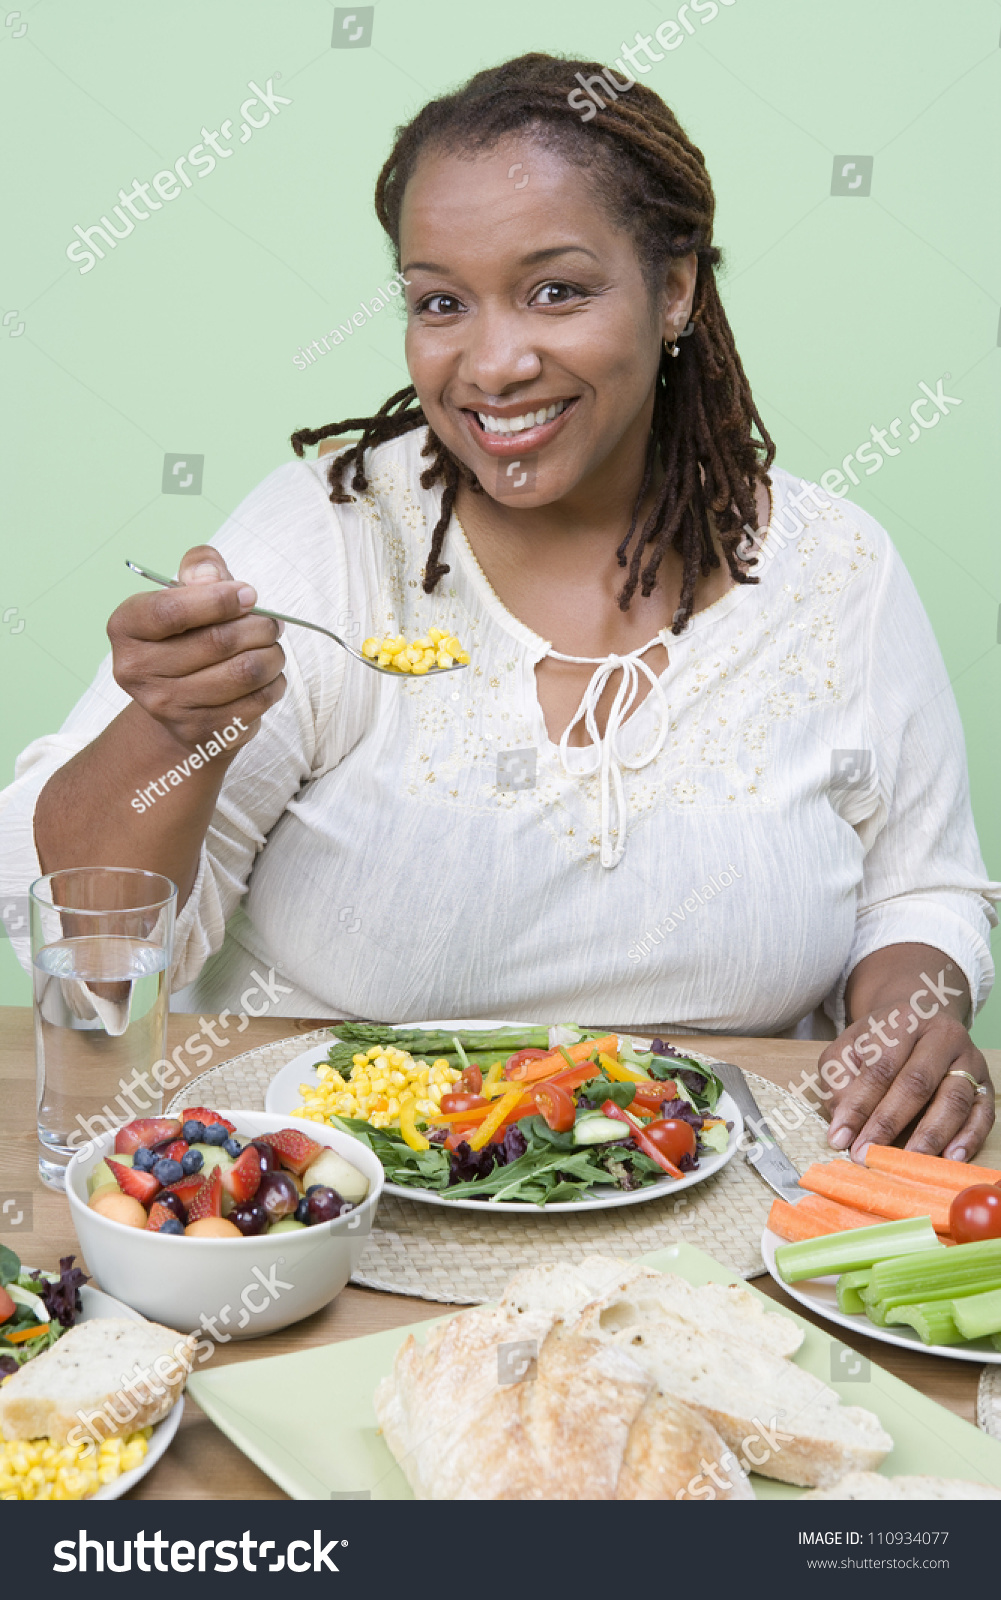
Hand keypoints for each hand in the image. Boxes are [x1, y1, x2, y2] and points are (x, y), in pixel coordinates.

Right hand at [108, 546, 285, 748]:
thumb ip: (200, 570)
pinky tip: (267, 676)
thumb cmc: (186, 637)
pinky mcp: (201, 731)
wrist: (178, 705)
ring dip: (272, 655)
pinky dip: (273, 683)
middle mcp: (136, 670)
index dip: (218, 599)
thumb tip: (214, 576)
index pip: (171, 610)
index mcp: (126, 627)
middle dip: (259, 626)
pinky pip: (257, 701)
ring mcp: (166, 706)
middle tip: (272, 623)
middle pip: (217, 641)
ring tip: (272, 648)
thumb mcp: (185, 594)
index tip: (249, 594)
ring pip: (244, 672)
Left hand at [820, 1004, 993, 1162]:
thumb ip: (839, 1082)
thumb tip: (843, 1125)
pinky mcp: (985, 1083)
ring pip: (953, 1099)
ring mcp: (969, 1060)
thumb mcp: (849, 1049)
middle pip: (918, 1082)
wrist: (921, 1022)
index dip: (860, 1105)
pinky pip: (983, 1113)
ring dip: (930, 1136)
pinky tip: (950, 1158)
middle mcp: (942, 1036)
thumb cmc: (880, 1043)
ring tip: (908, 1163)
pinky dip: (969, 1138)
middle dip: (890, 1124)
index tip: (840, 1138)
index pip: (881, 1066)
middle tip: (869, 1155)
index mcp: (904, 1020)